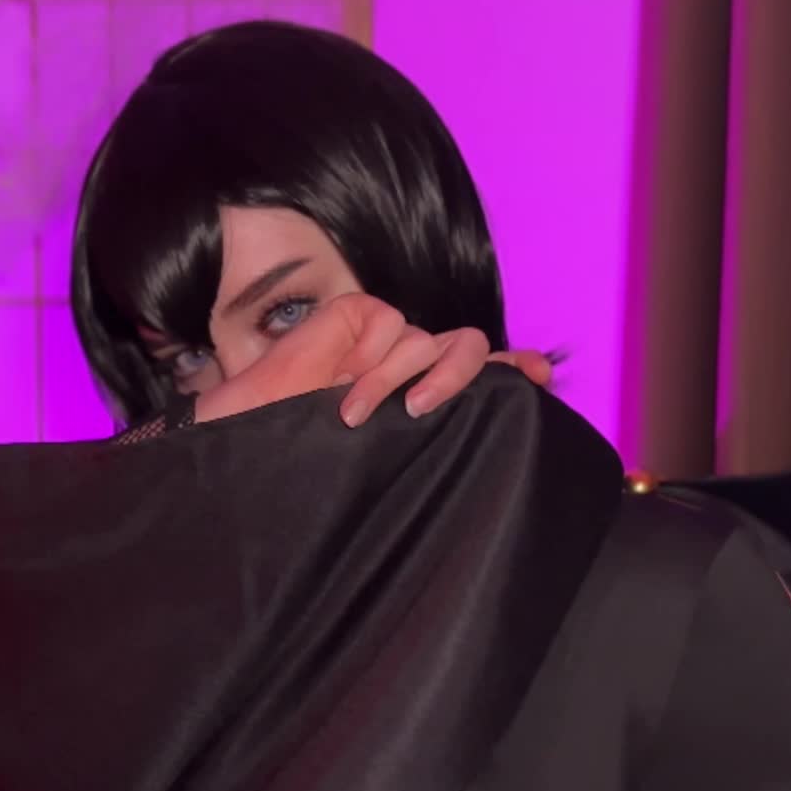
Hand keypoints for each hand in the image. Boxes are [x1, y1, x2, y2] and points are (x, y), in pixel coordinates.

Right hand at [192, 293, 552, 426]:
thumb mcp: (391, 462)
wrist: (251, 458)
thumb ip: (442, 437)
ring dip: (393, 377)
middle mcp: (406, 371)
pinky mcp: (348, 321)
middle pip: (466, 348)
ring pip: (423, 339)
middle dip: (459, 374)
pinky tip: (340, 386)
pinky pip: (385, 320)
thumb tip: (502, 410)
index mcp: (420, 402)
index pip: (480, 375)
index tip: (538, 374)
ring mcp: (377, 344)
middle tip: (422, 410)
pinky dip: (371, 355)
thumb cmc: (313, 470)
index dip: (512, 368)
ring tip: (353, 414)